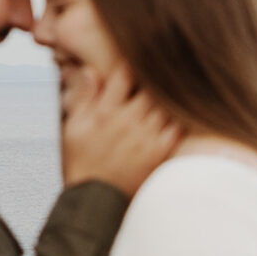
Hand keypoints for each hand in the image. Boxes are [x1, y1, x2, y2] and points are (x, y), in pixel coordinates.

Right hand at [60, 64, 181, 196]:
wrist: (93, 200)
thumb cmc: (81, 163)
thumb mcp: (73, 128)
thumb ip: (84, 97)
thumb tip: (91, 70)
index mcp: (104, 111)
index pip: (124, 73)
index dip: (135, 60)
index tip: (141, 54)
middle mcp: (127, 120)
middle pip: (151, 84)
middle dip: (157, 74)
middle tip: (166, 65)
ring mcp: (145, 136)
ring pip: (167, 102)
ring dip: (171, 92)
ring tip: (178, 82)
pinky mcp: (159, 151)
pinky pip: (177, 126)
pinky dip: (181, 116)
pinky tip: (183, 110)